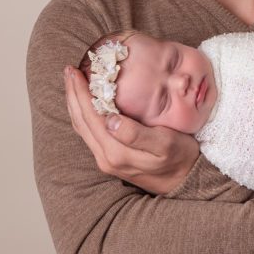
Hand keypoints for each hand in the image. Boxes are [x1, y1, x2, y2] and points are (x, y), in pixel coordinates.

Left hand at [64, 66, 199, 194]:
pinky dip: (83, 114)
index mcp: (116, 152)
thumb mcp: (165, 144)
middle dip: (73, 94)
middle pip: (81, 121)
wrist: (185, 182)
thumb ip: (136, 135)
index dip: (81, 93)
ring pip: (82, 128)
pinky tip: (85, 102)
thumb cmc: (180, 158)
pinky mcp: (110, 159)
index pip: (91, 117)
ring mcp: (106, 160)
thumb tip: (110, 120)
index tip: (75, 71)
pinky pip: (89, 133)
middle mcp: (106, 158)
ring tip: (72, 82)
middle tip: (69, 70)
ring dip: (75, 103)